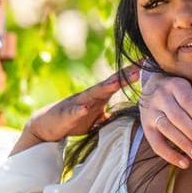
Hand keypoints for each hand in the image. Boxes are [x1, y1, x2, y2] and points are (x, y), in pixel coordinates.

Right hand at [14, 67, 137, 151]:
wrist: (46, 126)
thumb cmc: (73, 121)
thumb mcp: (96, 119)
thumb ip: (111, 115)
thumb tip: (129, 116)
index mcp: (98, 97)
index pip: (117, 83)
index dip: (130, 75)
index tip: (145, 65)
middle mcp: (88, 96)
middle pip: (108, 84)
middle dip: (122, 77)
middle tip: (137, 69)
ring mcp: (76, 103)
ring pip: (92, 94)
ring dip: (104, 88)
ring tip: (116, 83)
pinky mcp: (65, 115)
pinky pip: (73, 112)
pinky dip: (78, 110)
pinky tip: (85, 108)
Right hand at [139, 72, 191, 168]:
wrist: (155, 87)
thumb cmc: (184, 93)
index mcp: (175, 84)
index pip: (188, 101)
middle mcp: (160, 96)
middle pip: (176, 117)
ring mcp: (150, 111)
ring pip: (166, 129)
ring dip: (183, 144)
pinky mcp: (145, 126)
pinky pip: (155, 143)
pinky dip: (170, 155)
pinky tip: (184, 163)